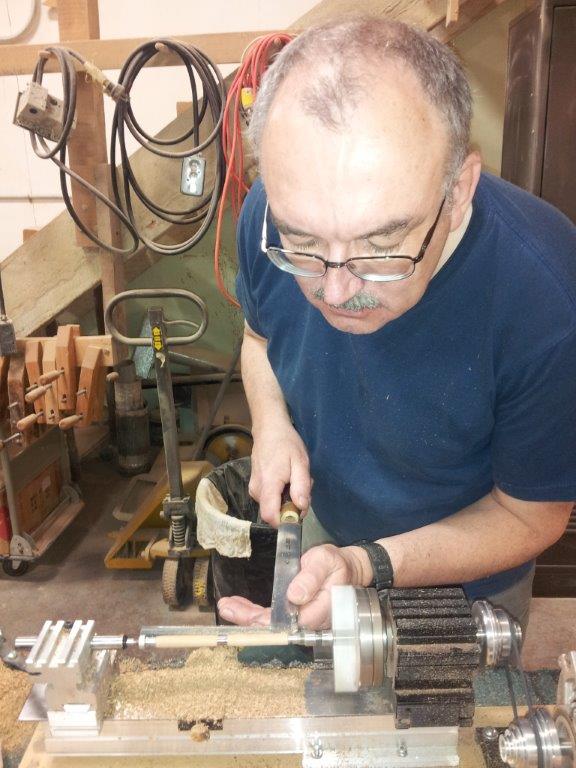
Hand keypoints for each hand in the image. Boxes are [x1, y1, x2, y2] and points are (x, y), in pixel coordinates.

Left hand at [217, 544, 372, 629]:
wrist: (344, 569)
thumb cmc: (335, 564)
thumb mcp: (325, 561)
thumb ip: (312, 577)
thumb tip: (295, 596)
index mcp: (322, 610)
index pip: (294, 622)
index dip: (272, 621)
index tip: (252, 616)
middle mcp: (311, 622)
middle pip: (279, 627)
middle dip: (251, 619)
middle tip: (228, 608)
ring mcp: (302, 622)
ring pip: (272, 625)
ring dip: (246, 616)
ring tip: (226, 606)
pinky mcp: (294, 616)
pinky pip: (272, 618)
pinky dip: (252, 612)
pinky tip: (235, 607)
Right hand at [249, 419, 311, 525]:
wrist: (268, 429)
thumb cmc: (286, 443)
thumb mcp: (300, 462)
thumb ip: (301, 486)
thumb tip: (301, 508)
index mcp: (268, 485)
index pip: (270, 516)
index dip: (286, 521)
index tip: (299, 511)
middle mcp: (256, 490)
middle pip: (275, 512)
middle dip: (292, 506)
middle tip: (303, 486)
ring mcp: (253, 489)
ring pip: (274, 506)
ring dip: (288, 498)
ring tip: (295, 478)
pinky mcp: (254, 487)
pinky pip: (270, 499)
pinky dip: (281, 493)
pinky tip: (287, 478)